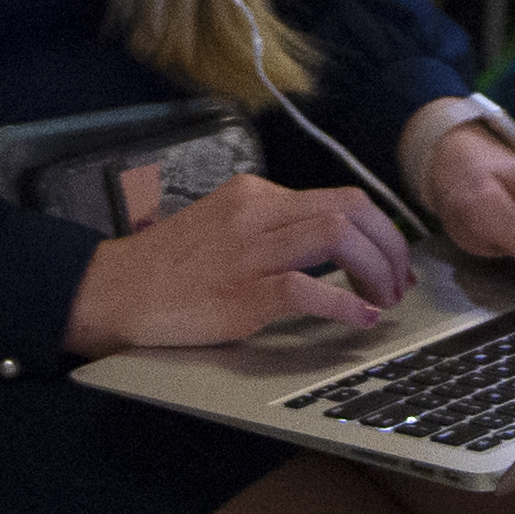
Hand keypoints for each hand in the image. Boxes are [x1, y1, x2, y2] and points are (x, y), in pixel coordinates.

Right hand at [62, 173, 411, 356]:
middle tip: (399, 283)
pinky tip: (361, 319)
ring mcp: (248, 252)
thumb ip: (271, 228)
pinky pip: (306, 290)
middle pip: (349, 208)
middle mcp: (256, 212)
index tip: (394, 262)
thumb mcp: (223, 225)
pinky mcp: (239, 294)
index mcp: (255, 193)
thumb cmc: (168, 266)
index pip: (339, 197)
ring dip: (375, 270)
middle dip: (389, 245)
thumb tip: (331, 246)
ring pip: (336, 235)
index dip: (381, 229)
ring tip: (385, 301)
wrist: (114, 290)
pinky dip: (344, 304)